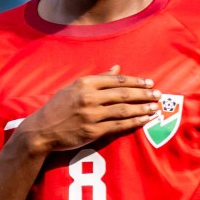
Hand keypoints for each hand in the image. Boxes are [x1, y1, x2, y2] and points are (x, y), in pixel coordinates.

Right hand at [17, 66, 160, 156]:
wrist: (41, 130)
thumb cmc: (59, 107)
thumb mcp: (74, 88)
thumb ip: (98, 78)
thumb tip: (117, 68)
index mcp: (84, 83)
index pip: (117, 80)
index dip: (136, 81)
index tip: (149, 83)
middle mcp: (88, 97)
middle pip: (124, 94)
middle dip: (144, 94)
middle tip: (158, 94)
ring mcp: (91, 115)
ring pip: (124, 110)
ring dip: (143, 109)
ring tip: (155, 108)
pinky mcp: (92, 131)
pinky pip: (119, 126)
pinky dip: (134, 122)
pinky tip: (145, 120)